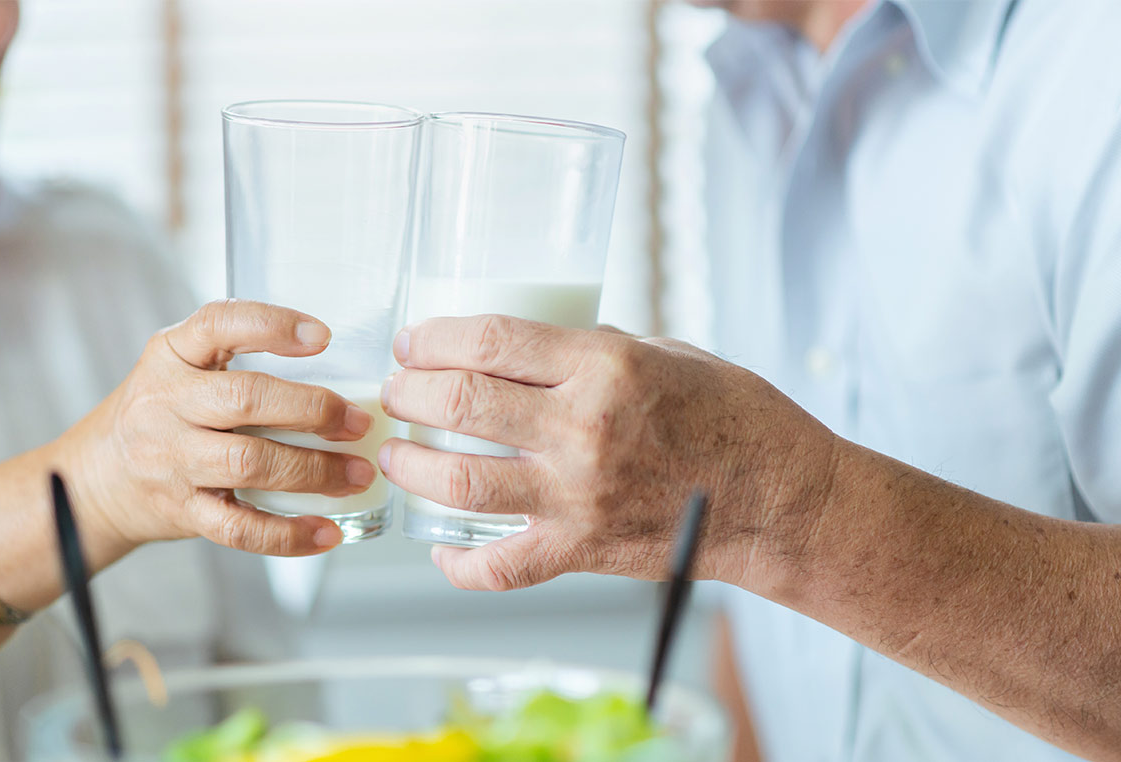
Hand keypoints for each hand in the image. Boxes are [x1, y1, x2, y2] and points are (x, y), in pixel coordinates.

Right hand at [54, 299, 375, 557]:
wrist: (95, 479)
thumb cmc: (160, 413)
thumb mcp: (178, 365)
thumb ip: (235, 355)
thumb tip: (337, 365)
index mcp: (170, 355)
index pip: (218, 324)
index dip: (272, 326)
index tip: (324, 337)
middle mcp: (166, 404)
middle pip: (245, 400)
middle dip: (312, 410)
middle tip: (358, 421)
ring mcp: (171, 461)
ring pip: (250, 464)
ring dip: (314, 471)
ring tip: (358, 473)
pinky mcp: (183, 511)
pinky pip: (240, 527)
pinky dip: (288, 534)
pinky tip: (326, 531)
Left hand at [378, 315, 839, 590]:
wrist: (782, 500)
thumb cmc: (734, 418)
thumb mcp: (664, 352)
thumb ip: (592, 349)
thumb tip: (528, 351)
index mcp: (605, 367)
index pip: (491, 341)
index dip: (435, 337)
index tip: (413, 340)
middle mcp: (583, 430)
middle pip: (461, 403)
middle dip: (411, 391)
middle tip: (397, 390)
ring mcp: (578, 496)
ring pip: (460, 481)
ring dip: (412, 465)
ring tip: (397, 453)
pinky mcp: (582, 550)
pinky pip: (499, 567)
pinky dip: (458, 564)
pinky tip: (438, 547)